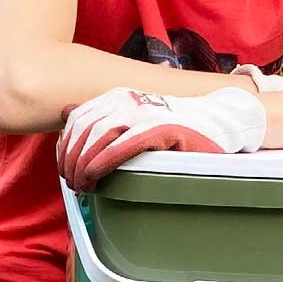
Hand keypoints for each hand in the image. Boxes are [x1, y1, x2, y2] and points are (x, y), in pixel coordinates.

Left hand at [58, 86, 266, 191]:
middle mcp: (127, 100)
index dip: (65, 145)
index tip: (65, 168)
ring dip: (84, 165)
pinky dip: (102, 163)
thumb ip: (101, 114)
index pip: (77, 118)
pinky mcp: (160, 130)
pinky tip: (96, 177)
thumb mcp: (133, 116)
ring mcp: (144, 113)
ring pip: (98, 137)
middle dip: (72, 160)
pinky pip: (122, 146)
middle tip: (74, 184)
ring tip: (83, 186)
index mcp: (118, 95)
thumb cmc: (174, 126)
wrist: (217, 122)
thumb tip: (65, 112)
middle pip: (84, 130)